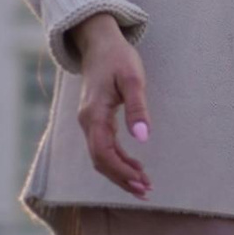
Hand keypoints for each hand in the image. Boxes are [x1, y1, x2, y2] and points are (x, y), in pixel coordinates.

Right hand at [68, 16, 151, 196]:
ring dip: (121, 173)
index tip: (141, 182)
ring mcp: (89, 122)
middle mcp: (87, 122)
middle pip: (100, 160)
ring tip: (144, 185)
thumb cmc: (117, 58)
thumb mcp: (133, 79)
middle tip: (146, 191)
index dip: (121, 170)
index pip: (103, 152)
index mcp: (94, 114)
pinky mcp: (95, 121)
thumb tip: (143, 136)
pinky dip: (119, 160)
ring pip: (101, 157)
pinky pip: (104, 147)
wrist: (99, 43)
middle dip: (122, 178)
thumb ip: (138, 107)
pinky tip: (135, 167)